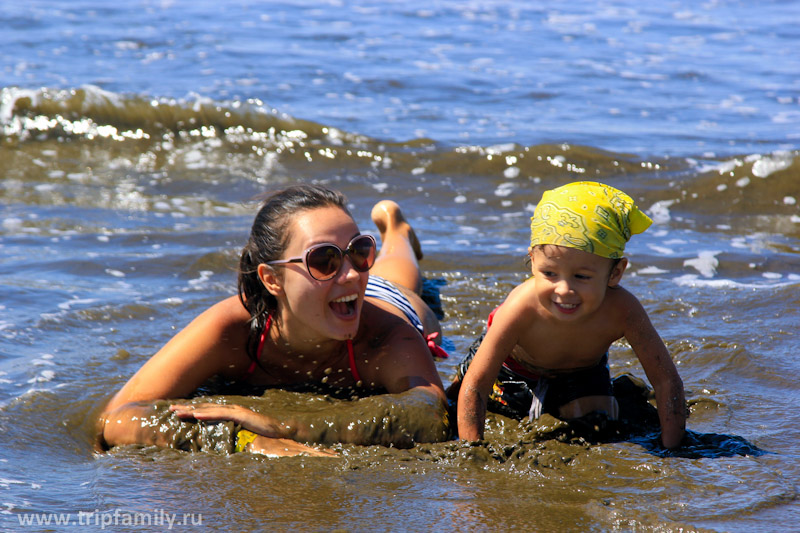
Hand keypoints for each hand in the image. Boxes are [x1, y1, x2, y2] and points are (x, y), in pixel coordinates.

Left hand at [169, 403, 286, 437]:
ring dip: (193, 410)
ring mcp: (235, 410)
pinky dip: (208, 414)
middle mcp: (231, 408)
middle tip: (171, 409)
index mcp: (230, 412)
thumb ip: (231, 432)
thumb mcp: (243, 432)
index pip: (208, 411)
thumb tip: (219, 438)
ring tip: (178, 412)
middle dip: (188, 408)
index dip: (192, 410)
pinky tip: (197, 415)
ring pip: (210, 410)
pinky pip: (221, 414)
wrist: (279, 430)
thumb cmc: (263, 433)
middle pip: (205, 407)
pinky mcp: (240, 415)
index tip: (178, 412)